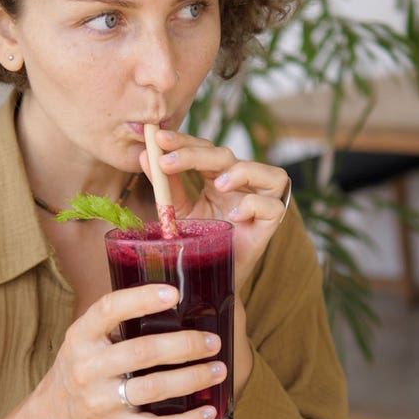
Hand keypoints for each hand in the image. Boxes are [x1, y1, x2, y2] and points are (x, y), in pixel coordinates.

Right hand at [10, 284, 226, 418]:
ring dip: (191, 379)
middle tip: (212, 341)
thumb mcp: (86, 335)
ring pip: (152, 388)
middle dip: (183, 345)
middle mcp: (89, 367)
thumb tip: (172, 294)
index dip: (141, 299)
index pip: (108, 309)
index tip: (174, 293)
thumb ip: (117, 319)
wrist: (54, 411)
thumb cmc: (81, 363)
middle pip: (141, 352)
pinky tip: (208, 411)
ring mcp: (102, 399)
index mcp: (82, 335)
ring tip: (218, 369)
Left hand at [138, 130, 289, 291]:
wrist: (206, 280)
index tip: (158, 138)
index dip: (183, 141)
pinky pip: (274, 207)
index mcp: (219, 176)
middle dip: (197, 154)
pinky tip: (234, 215)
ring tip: (218, 184)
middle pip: (228, 156)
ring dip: (243, 172)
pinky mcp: (269, 226)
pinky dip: (254, 205)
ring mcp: (260, 203)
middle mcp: (242, 185)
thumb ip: (166, 185)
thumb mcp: (177, 210)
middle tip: (167, 161)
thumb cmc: (197, 242)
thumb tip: (144, 156)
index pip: (204, 149)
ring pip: (270, 173)